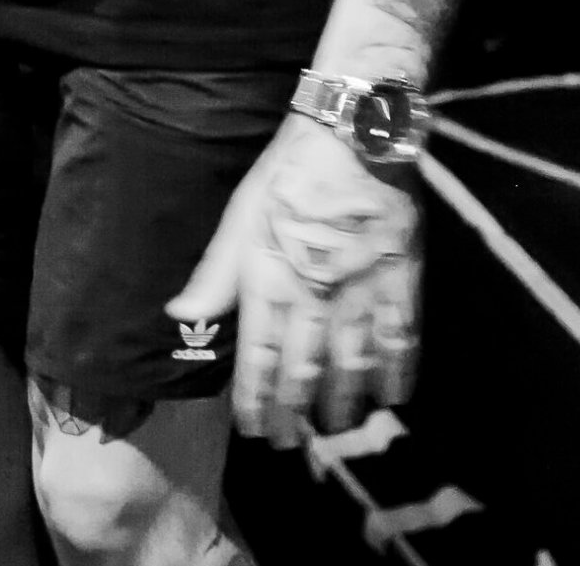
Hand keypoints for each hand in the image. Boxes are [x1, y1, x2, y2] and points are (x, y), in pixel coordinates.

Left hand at [166, 112, 420, 447]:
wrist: (352, 136)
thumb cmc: (288, 175)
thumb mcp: (240, 218)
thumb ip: (215, 275)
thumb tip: (178, 315)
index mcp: (270, 280)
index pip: (261, 359)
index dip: (257, 401)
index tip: (255, 430)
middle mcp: (314, 296)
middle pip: (306, 372)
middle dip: (296, 414)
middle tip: (290, 444)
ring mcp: (360, 292)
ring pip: (352, 366)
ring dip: (343, 404)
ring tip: (335, 429)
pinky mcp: (400, 281)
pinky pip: (401, 340)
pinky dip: (397, 374)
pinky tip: (392, 397)